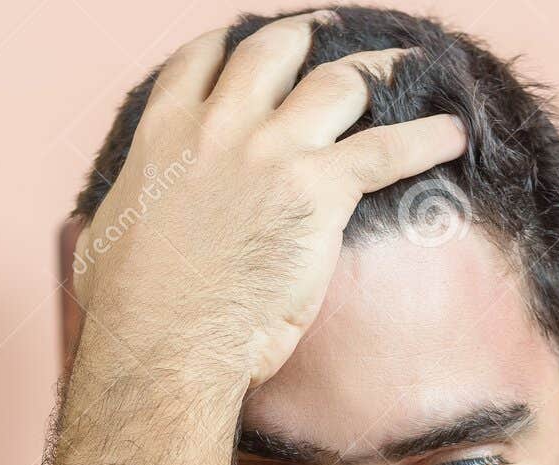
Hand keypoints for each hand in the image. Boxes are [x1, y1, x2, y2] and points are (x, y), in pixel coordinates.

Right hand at [74, 11, 465, 386]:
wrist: (167, 338)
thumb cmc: (130, 314)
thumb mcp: (105, 245)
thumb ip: (118, 221)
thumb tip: (104, 236)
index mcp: (163, 136)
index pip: (201, 63)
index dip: (234, 47)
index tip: (253, 44)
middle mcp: (219, 126)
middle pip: (274, 52)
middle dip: (309, 38)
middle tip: (334, 34)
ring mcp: (270, 150)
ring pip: (337, 84)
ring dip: (378, 72)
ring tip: (407, 68)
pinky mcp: (317, 188)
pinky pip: (386, 148)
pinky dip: (426, 137)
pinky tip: (453, 135)